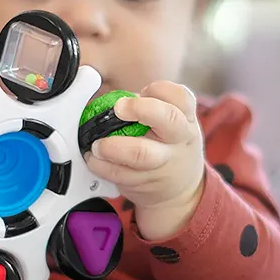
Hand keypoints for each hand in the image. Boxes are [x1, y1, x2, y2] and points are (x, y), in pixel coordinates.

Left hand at [85, 81, 205, 241]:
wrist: (183, 189)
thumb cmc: (169, 145)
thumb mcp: (171, 122)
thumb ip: (146, 106)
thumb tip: (108, 98)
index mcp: (184, 118)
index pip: (180, 96)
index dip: (159, 89)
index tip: (143, 91)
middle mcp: (178, 139)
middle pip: (168, 119)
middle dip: (140, 109)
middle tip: (118, 108)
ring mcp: (163, 162)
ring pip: (140, 153)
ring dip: (112, 146)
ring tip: (98, 144)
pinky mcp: (145, 182)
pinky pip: (120, 174)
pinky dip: (102, 166)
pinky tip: (94, 159)